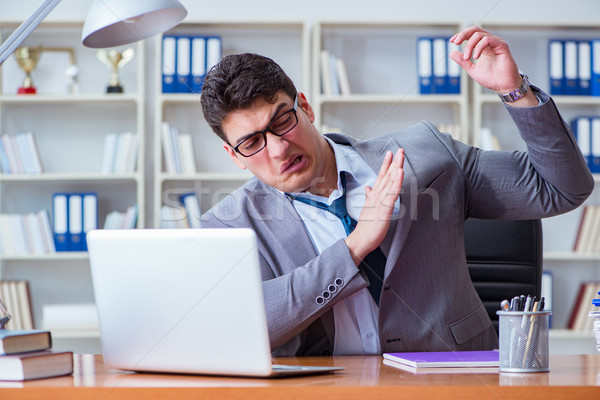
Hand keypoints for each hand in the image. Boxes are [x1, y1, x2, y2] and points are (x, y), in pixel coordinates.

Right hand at [345, 149, 403, 264]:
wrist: (361, 239)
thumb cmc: (366, 227)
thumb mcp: (368, 208)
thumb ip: (369, 196)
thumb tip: (368, 187)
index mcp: (374, 196)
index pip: (381, 177)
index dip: (386, 165)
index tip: (390, 154)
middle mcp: (377, 195)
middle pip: (387, 176)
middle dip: (393, 162)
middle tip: (399, 150)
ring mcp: (380, 200)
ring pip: (390, 181)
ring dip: (395, 168)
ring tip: (400, 157)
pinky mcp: (384, 207)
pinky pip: (392, 192)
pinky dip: (396, 182)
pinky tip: (399, 173)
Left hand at [449, 26, 521, 93]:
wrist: (503, 85)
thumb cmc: (491, 78)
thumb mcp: (472, 69)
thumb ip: (463, 61)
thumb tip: (452, 53)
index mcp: (483, 46)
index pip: (471, 35)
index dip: (461, 35)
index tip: (452, 41)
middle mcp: (490, 42)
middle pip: (475, 30)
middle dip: (463, 34)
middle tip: (456, 42)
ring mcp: (496, 43)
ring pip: (479, 35)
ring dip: (470, 45)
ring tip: (467, 58)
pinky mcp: (502, 46)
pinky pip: (488, 40)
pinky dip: (478, 47)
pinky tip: (475, 57)